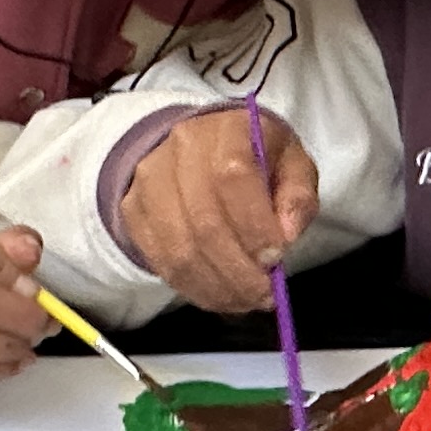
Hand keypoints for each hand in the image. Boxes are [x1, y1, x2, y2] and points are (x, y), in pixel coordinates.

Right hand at [119, 106, 315, 312]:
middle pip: (203, 221)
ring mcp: (150, 180)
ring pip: (179, 248)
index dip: (254, 226)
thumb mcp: (293, 165)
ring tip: (245, 301)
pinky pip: (160, 261)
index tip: (276, 258)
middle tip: (264, 295)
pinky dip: (193, 288)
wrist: (203, 145)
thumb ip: (297, 197)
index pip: (232, 178)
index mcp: (228, 130)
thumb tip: (285, 237)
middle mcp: (181, 149)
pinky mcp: (133, 210)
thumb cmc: (258, 158)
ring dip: (216, 286)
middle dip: (238, 270)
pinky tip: (219, 296)